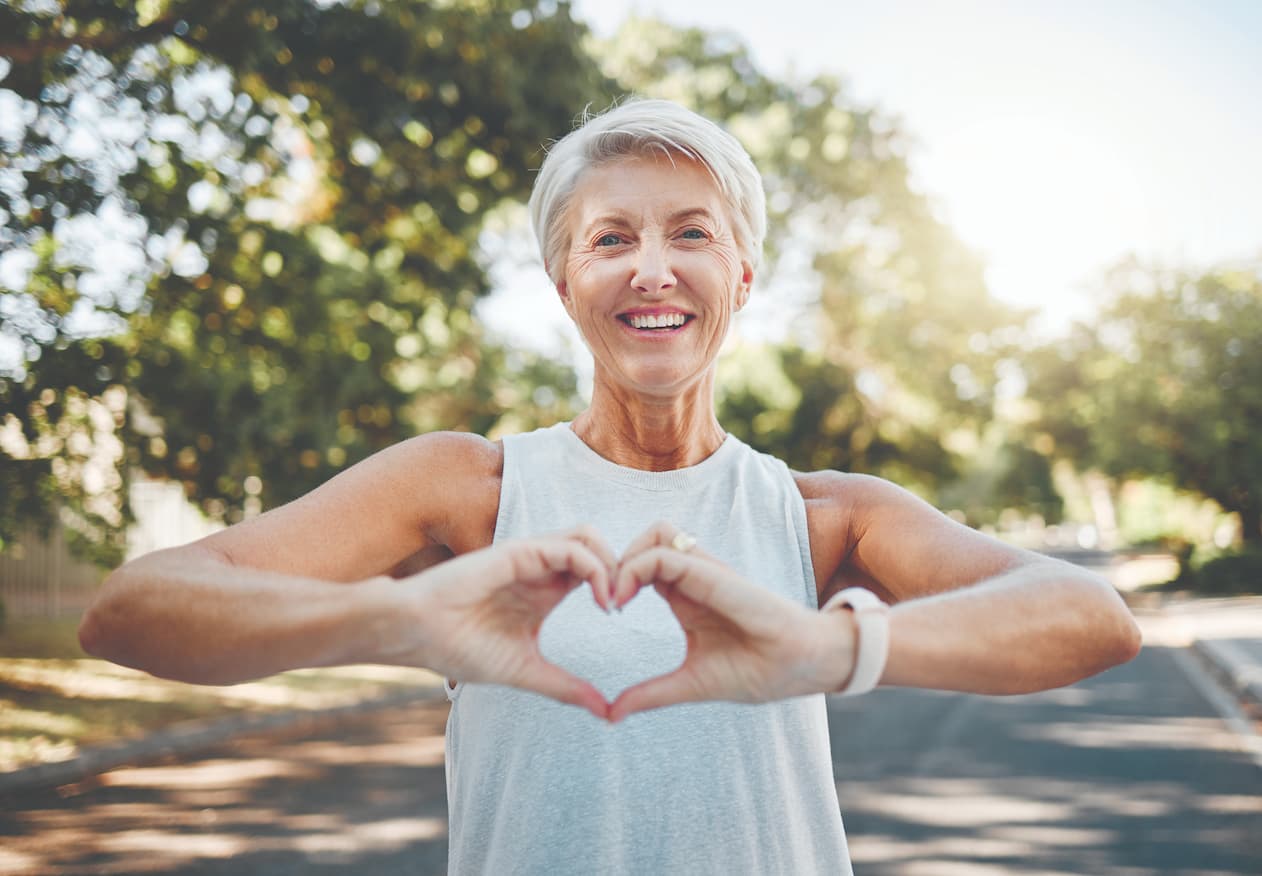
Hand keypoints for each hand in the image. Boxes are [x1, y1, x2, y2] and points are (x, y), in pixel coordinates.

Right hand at [398, 527, 616, 718]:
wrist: (417, 634)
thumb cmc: (460, 648)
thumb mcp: (526, 671)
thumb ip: (566, 687)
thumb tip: (606, 712)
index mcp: (545, 591)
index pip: (596, 572)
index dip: (618, 587)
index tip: (624, 620)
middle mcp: (542, 569)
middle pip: (599, 547)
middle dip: (623, 569)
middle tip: (626, 605)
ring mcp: (531, 557)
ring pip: (588, 537)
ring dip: (611, 563)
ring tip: (613, 601)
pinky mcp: (520, 552)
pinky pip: (570, 547)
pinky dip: (594, 567)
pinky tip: (599, 599)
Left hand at [607, 521, 855, 721]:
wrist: (803, 666)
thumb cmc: (757, 671)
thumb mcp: (690, 683)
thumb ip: (650, 694)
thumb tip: (611, 714)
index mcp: (685, 597)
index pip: (643, 566)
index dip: (616, 580)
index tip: (605, 611)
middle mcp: (693, 578)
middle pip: (645, 541)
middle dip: (615, 562)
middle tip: (603, 600)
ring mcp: (704, 572)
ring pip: (654, 533)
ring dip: (625, 557)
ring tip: (613, 597)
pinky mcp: (712, 573)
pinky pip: (664, 553)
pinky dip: (636, 567)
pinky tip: (624, 599)